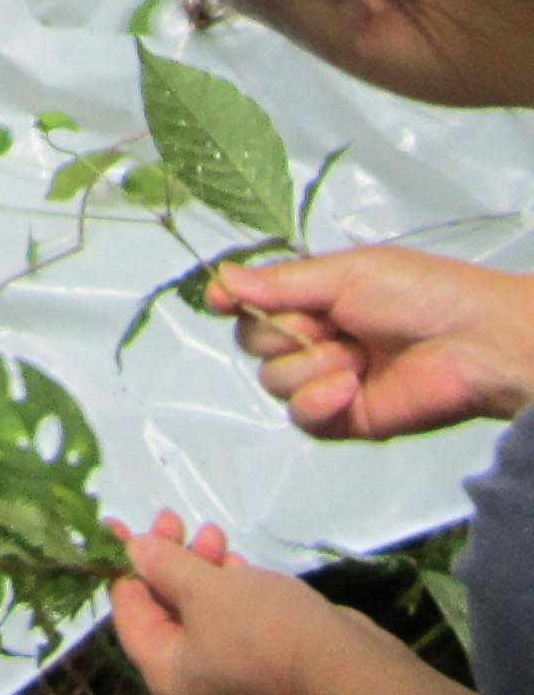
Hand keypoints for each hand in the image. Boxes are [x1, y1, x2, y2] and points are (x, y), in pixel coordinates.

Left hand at [107, 509, 364, 694]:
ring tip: (214, 534)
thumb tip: (132, 550)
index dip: (126, 564)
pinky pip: (234, 629)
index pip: (130, 615)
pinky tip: (237, 562)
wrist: (348, 671)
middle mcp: (193, 692)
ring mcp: (232, 688)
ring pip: (202, 618)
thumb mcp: (203, 587)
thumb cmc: (261, 629)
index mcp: (167, 679)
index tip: (124, 524)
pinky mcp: (267, 678)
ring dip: (203, 572)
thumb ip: (163, 565)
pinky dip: (231, 595)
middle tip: (175, 519)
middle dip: (171, 562)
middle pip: (166, 614)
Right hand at [209, 247, 533, 439]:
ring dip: (310, 365)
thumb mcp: (344, 274)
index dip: (234, 301)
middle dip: (282, 332)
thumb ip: (279, 283)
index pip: (251, 303)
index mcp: (313, 299)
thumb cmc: (417, 294)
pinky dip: (317, 401)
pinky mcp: (346, 420)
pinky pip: (301, 418)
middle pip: (253, 343)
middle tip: (328, 324)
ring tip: (357, 355)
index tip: (221, 299)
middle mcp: (314, 340)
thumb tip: (219, 279)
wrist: (474, 343)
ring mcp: (328, 382)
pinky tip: (349, 386)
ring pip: (273, 381)